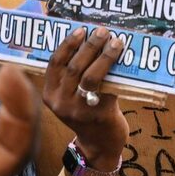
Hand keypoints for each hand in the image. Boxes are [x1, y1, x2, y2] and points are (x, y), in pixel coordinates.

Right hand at [41, 27, 127, 171]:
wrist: (99, 145)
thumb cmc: (86, 114)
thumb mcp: (70, 97)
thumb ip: (73, 77)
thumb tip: (90, 42)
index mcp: (49, 95)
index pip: (54, 64)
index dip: (67, 45)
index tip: (81, 31)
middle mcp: (60, 102)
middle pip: (73, 67)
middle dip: (89, 46)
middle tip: (103, 32)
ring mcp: (78, 110)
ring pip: (90, 76)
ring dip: (104, 56)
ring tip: (116, 42)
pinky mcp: (98, 114)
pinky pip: (107, 88)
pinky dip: (115, 74)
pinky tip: (125, 62)